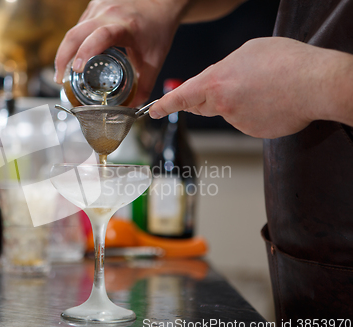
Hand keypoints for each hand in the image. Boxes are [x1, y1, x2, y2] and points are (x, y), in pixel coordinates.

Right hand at [54, 0, 188, 106]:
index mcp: (125, 27)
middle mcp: (108, 14)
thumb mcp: (154, 60)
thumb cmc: (158, 27)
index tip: (75, 70)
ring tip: (64, 73)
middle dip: (62, 57)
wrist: (161, 3)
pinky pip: (78, 27)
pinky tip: (76, 57)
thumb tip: (133, 107)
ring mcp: (98, 8)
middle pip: (75, 34)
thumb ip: (144, 86)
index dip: (85, 52)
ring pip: (74, 31)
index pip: (100, 36)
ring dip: (66, 52)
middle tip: (60, 79)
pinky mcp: (94, 7)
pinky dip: (74, 43)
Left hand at [149, 37, 352, 137]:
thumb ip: (224, 68)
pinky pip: (246, 121)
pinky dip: (254, 112)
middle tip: (226, 86)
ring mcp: (238, 122)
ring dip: (238, 102)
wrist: (315, 84)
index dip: (165, 105)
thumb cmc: (284, 62)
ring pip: (228, 111)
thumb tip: (220, 80)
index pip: (181, 97)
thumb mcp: (247, 52)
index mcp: (215, 83)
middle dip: (207, 97)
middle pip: (203, 104)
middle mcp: (222, 106)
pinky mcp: (253, 132)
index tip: (154, 111)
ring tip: (264, 87)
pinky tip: (271, 100)